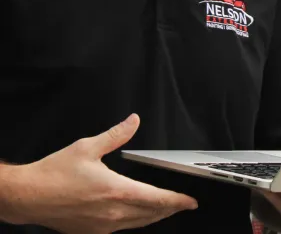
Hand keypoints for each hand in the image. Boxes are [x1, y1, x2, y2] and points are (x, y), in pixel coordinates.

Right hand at [0, 113, 197, 232]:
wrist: (27, 196)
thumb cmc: (55, 172)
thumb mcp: (88, 147)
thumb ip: (116, 135)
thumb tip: (134, 120)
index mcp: (116, 191)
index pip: (156, 199)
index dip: (176, 201)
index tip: (191, 201)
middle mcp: (112, 213)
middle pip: (150, 214)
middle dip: (170, 209)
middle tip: (184, 204)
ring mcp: (101, 225)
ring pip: (137, 224)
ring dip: (154, 216)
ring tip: (166, 209)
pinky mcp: (90, 231)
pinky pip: (121, 229)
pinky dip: (136, 222)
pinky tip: (137, 215)